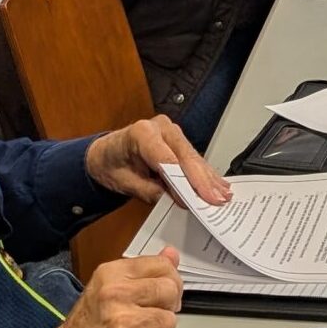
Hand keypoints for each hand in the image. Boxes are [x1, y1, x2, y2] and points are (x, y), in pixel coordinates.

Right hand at [56, 249, 183, 327]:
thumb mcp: (107, 289)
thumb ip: (141, 272)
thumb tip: (171, 254)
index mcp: (111, 274)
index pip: (162, 265)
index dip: (169, 282)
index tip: (160, 294)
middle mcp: (115, 293)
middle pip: (170, 291)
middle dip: (165, 309)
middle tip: (144, 321)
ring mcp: (121, 321)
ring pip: (168, 322)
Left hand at [85, 115, 230, 205]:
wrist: (104, 153)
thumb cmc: (110, 162)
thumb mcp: (124, 182)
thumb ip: (149, 190)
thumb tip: (173, 200)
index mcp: (141, 133)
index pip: (168, 159)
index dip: (184, 181)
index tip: (195, 198)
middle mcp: (160, 127)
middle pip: (186, 156)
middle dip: (202, 180)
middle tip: (216, 199)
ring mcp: (171, 132)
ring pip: (194, 157)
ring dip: (208, 178)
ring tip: (222, 195)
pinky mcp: (178, 140)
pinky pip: (193, 157)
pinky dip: (204, 172)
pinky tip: (218, 183)